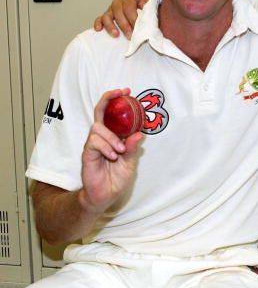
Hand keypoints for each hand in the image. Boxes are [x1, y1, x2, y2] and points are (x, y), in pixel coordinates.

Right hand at [79, 88, 143, 214]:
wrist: (104, 196)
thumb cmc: (116, 179)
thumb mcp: (130, 163)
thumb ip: (133, 148)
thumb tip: (140, 133)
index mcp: (113, 137)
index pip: (112, 114)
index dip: (116, 100)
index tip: (127, 90)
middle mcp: (102, 137)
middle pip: (100, 112)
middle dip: (108, 99)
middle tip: (120, 93)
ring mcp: (93, 145)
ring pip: (98, 128)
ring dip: (112, 138)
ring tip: (120, 151)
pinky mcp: (87, 154)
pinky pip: (94, 143)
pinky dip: (105, 147)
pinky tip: (112, 156)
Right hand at [93, 0, 148, 39]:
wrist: (147, 16)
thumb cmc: (149, 13)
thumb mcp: (153, 8)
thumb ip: (151, 8)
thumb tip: (148, 8)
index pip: (129, 5)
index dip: (133, 16)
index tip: (137, 26)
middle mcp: (121, 2)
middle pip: (118, 10)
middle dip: (124, 24)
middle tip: (130, 34)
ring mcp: (113, 9)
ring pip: (107, 15)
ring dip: (111, 25)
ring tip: (116, 35)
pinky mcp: (107, 17)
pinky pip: (100, 19)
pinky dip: (98, 23)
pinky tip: (99, 29)